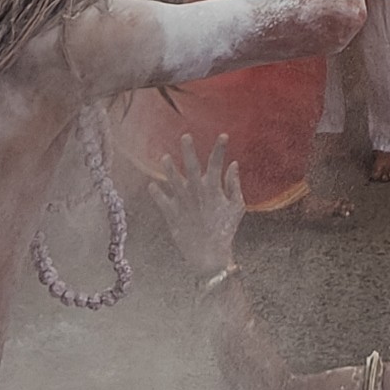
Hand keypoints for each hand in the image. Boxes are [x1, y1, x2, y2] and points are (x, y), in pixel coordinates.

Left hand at [146, 133, 246, 281]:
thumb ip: (234, 184)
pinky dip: (156, 192)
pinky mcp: (171, 214)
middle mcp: (196, 192)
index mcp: (213, 189)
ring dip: (168, 168)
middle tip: (185, 136)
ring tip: (164, 157)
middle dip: (188, 150)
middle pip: (191, 166)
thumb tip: (233, 165)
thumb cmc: (225, 230)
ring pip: (172, 180)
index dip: (220, 148)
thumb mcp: (237, 207)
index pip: (216, 163)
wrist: (209, 254)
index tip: (223, 135)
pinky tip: (152, 185)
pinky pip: (161, 200)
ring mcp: (182, 202)